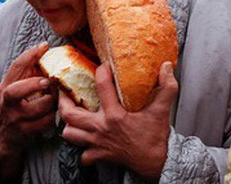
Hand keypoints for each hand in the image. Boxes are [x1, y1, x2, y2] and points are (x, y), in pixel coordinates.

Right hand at [0, 42, 57, 178]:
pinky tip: (53, 112)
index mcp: (5, 86)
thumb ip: (27, 73)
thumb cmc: (14, 107)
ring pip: (37, 107)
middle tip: (47, 81)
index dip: (30, 54)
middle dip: (33, 84)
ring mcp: (15, 118)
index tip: (44, 46)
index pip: (15, 67)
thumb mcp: (15, 88)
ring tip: (55, 98)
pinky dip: (53, 116)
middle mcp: (7, 102)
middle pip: (15, 91)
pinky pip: (45, 122)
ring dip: (51, 101)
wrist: (3, 138)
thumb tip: (46, 50)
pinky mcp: (24, 132)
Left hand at [59, 61, 177, 181]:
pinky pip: (82, 154)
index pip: (101, 86)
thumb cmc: (157, 136)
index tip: (103, 66)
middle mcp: (101, 128)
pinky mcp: (99, 155)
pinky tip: (84, 138)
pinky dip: (80, 147)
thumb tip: (167, 66)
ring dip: (68, 124)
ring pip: (70, 134)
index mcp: (115, 115)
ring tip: (71, 113)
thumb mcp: (162, 109)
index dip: (101, 71)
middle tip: (64, 90)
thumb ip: (166, 87)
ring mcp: (98, 143)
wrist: (159, 164)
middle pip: (70, 113)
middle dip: (63, 100)